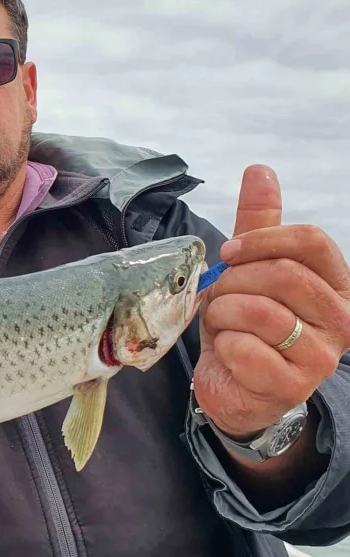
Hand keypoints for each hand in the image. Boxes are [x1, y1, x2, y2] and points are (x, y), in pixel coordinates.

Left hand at [194, 165, 349, 441]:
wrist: (236, 386)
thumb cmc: (246, 323)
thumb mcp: (250, 269)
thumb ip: (258, 223)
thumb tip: (260, 170)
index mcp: (338, 285)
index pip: (312, 242)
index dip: (262, 240)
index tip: (228, 253)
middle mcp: (342, 320)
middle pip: (283, 275)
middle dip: (234, 281)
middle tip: (219, 296)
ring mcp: (320, 357)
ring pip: (261, 312)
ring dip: (223, 313)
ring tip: (221, 323)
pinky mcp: (290, 386)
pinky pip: (244, 349)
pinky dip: (223, 346)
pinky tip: (228, 353)